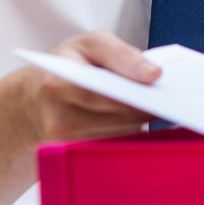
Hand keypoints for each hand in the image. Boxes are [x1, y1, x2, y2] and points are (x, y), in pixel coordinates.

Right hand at [21, 31, 160, 142]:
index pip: (99, 91)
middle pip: (117, 116)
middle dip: (144, 104)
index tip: (157, 78)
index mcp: (57, 83)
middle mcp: (58, 118)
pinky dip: (130, 132)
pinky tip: (137, 120)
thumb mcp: (88, 45)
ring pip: (121, 134)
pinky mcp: (79, 159)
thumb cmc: (67, 67)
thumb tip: (154, 74)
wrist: (33, 103)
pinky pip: (116, 147)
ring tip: (152, 104)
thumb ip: (121, 54)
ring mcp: (68, 145)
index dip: (131, 85)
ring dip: (140, 120)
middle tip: (169, 95)